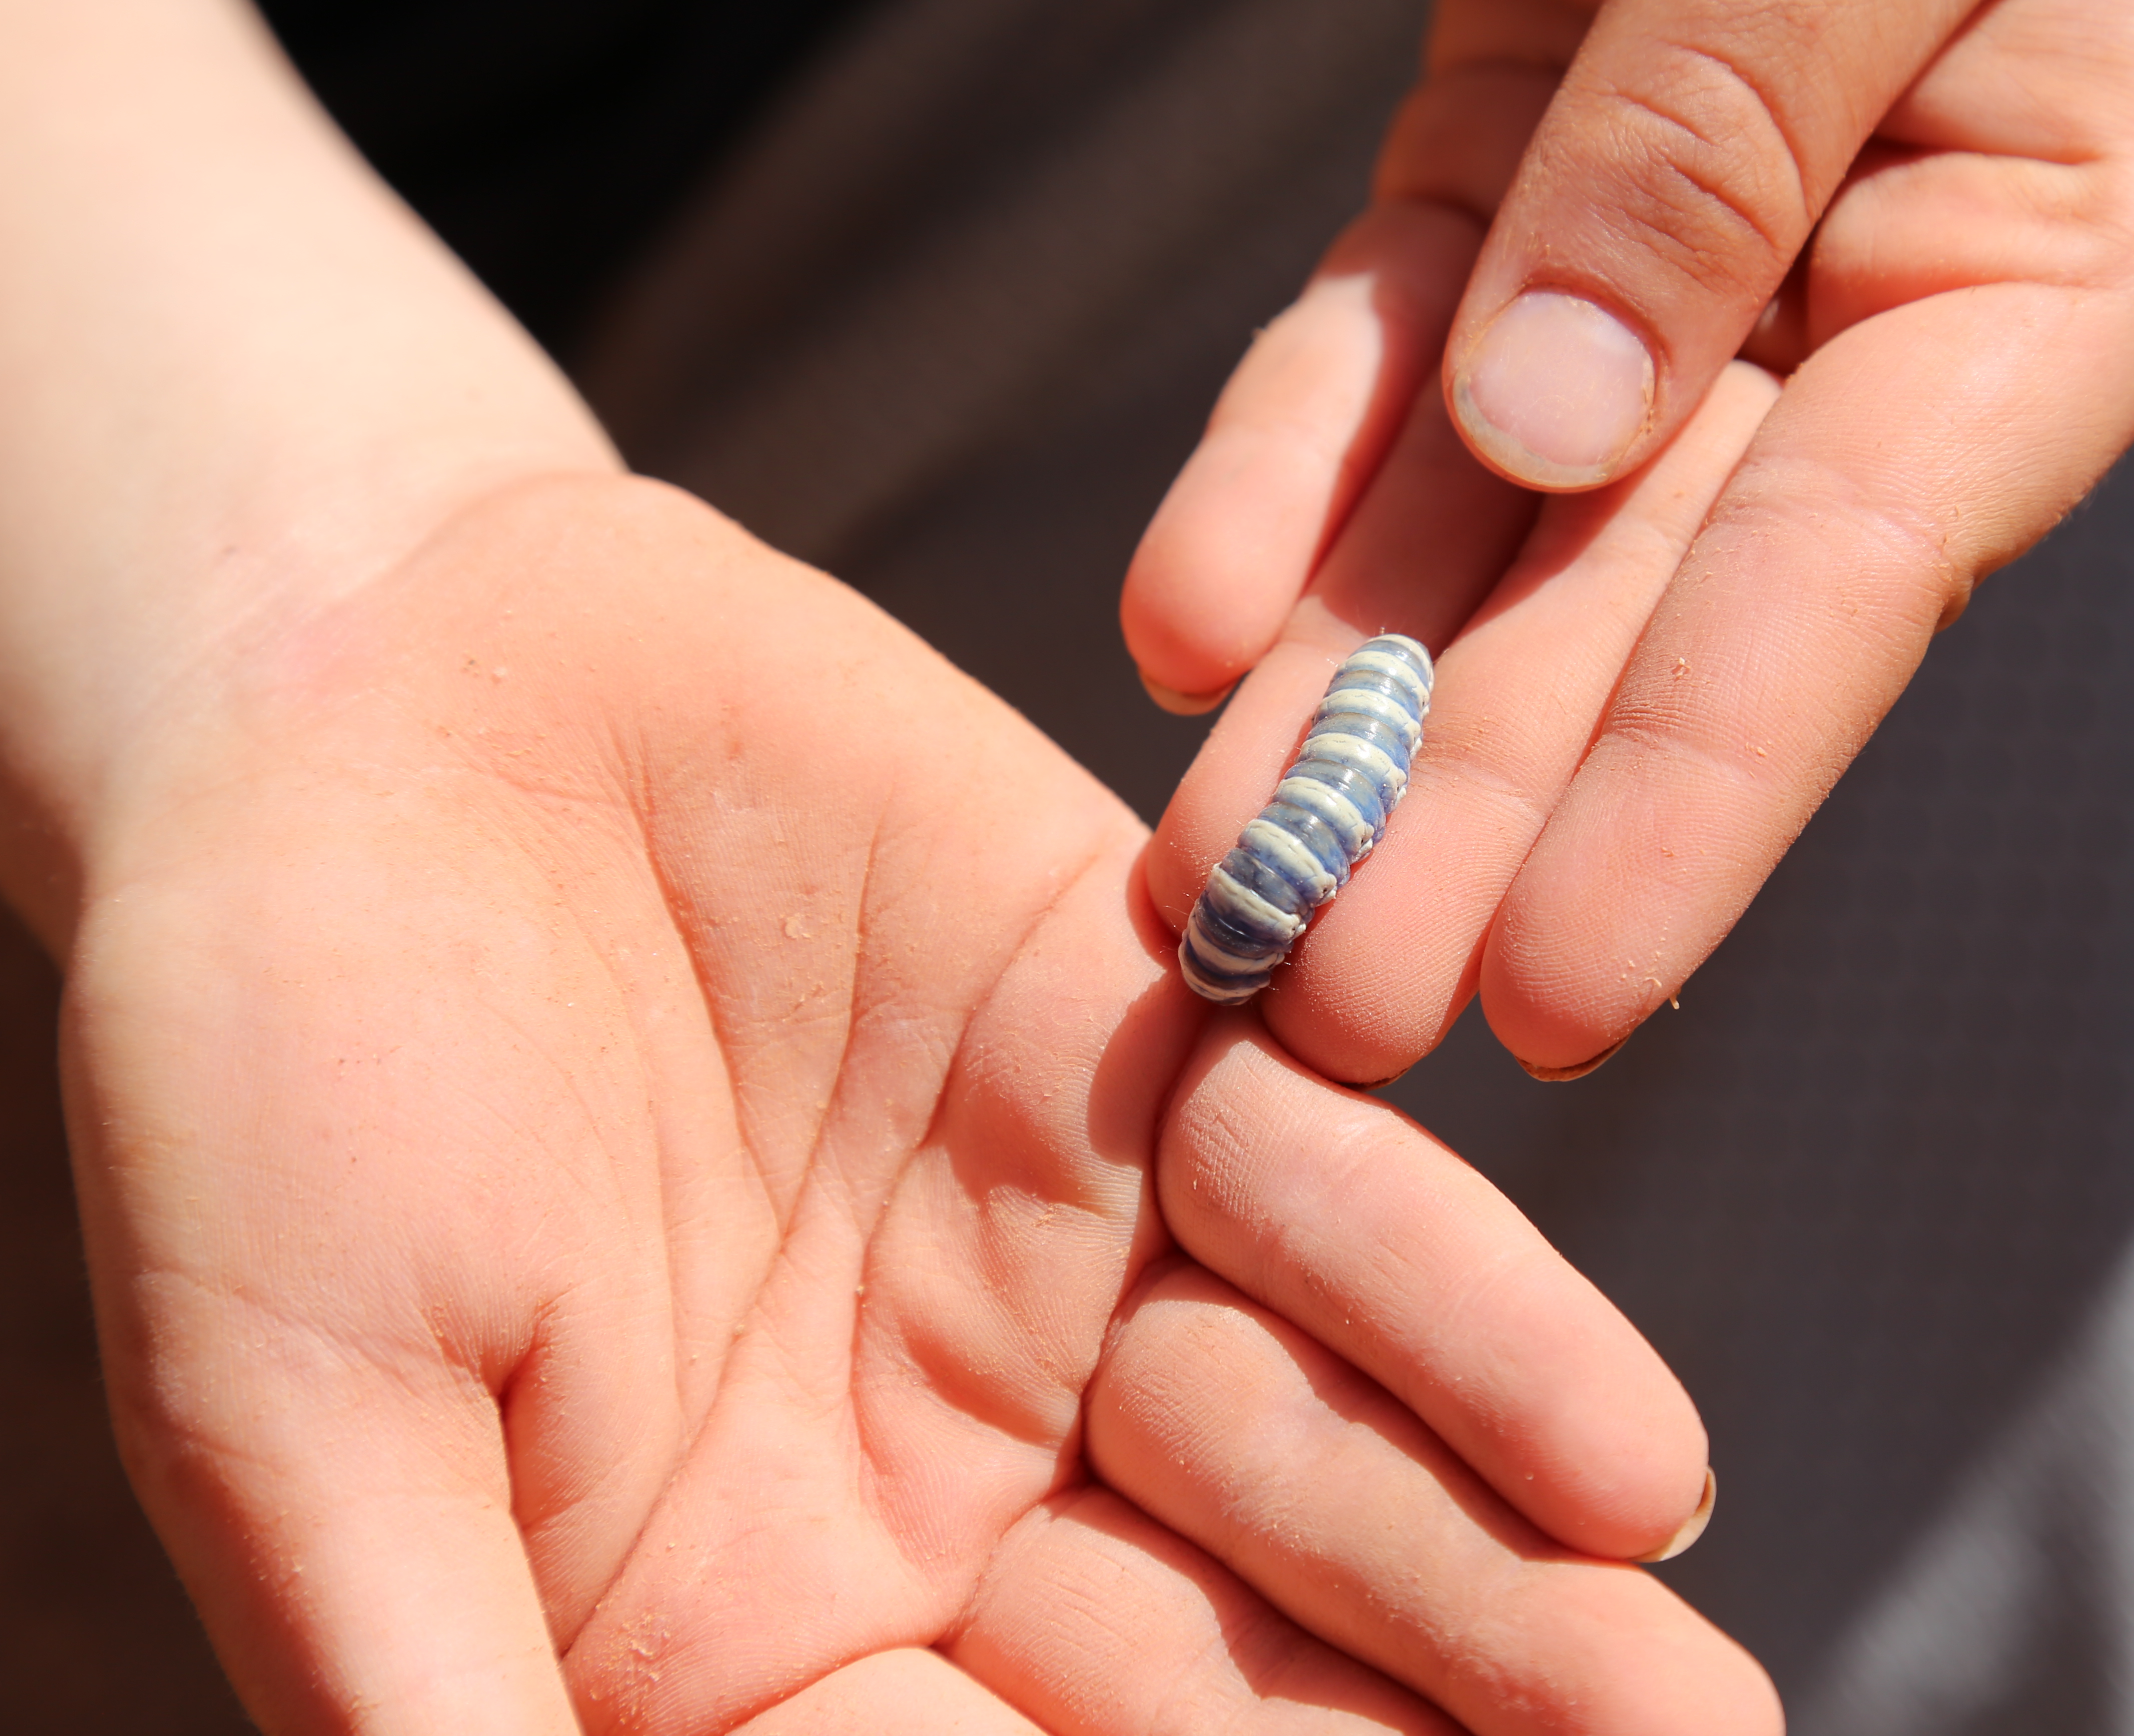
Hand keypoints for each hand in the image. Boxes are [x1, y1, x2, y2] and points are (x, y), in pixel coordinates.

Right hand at [65, 474, 1768, 1734]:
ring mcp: (1058, 1256)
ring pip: (1306, 1448)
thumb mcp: (311, 1425)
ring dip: (1499, 1579)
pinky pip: (1327, 1186)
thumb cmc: (260, 1072)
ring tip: (1678, 1696)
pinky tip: (1628, 1446)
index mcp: (744, 1625)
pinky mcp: (1141, 1038)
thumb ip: (469, 1699)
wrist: (354, 693)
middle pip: (1206, 1669)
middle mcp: (940, 1469)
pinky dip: (1464, 1309)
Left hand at [1123, 0, 2133, 1081]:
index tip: (1552, 993)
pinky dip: (1294, 470)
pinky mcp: (1533, 176)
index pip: (1870, 569)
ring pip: (1505, 513)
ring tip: (1211, 884)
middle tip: (1319, 1014)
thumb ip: (1731, 134)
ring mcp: (1698, 251)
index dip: (1705, 794)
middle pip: (1660, 598)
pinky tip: (1184, 622)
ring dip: (1352, 695)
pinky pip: (1399, 348)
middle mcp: (1893, 293)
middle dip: (1483, 805)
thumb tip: (1574, 440)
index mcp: (2078, 246)